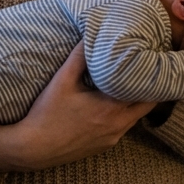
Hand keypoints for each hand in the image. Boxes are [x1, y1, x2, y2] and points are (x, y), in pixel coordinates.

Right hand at [0, 42, 154, 172]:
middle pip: (148, 104)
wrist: (33, 149)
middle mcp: (118, 124)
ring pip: (137, 115)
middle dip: (149, 86)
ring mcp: (113, 137)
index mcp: (111, 107)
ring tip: (132, 81)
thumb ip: (79, 57)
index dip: (150, 73)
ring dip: (136, 100)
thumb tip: (90, 35)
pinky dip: (125, 113)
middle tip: (146, 68)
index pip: (145, 88)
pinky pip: (124, 126)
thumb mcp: (62, 81)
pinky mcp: (105, 145)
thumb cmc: (47, 114)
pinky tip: (113, 102)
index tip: (150, 58)